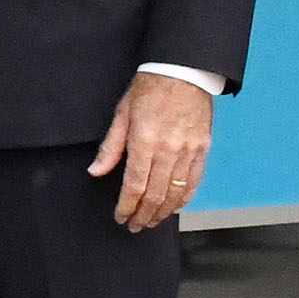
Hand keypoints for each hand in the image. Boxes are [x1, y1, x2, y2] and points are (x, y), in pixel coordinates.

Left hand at [88, 71, 211, 232]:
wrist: (183, 72)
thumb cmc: (150, 88)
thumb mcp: (121, 114)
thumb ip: (110, 147)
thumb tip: (96, 171)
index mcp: (144, 141)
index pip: (134, 185)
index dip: (126, 206)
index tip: (121, 217)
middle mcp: (168, 150)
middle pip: (155, 194)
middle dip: (143, 214)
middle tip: (135, 225)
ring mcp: (188, 150)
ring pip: (176, 192)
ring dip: (163, 211)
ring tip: (152, 221)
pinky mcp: (202, 148)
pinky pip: (195, 180)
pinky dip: (185, 198)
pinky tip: (175, 207)